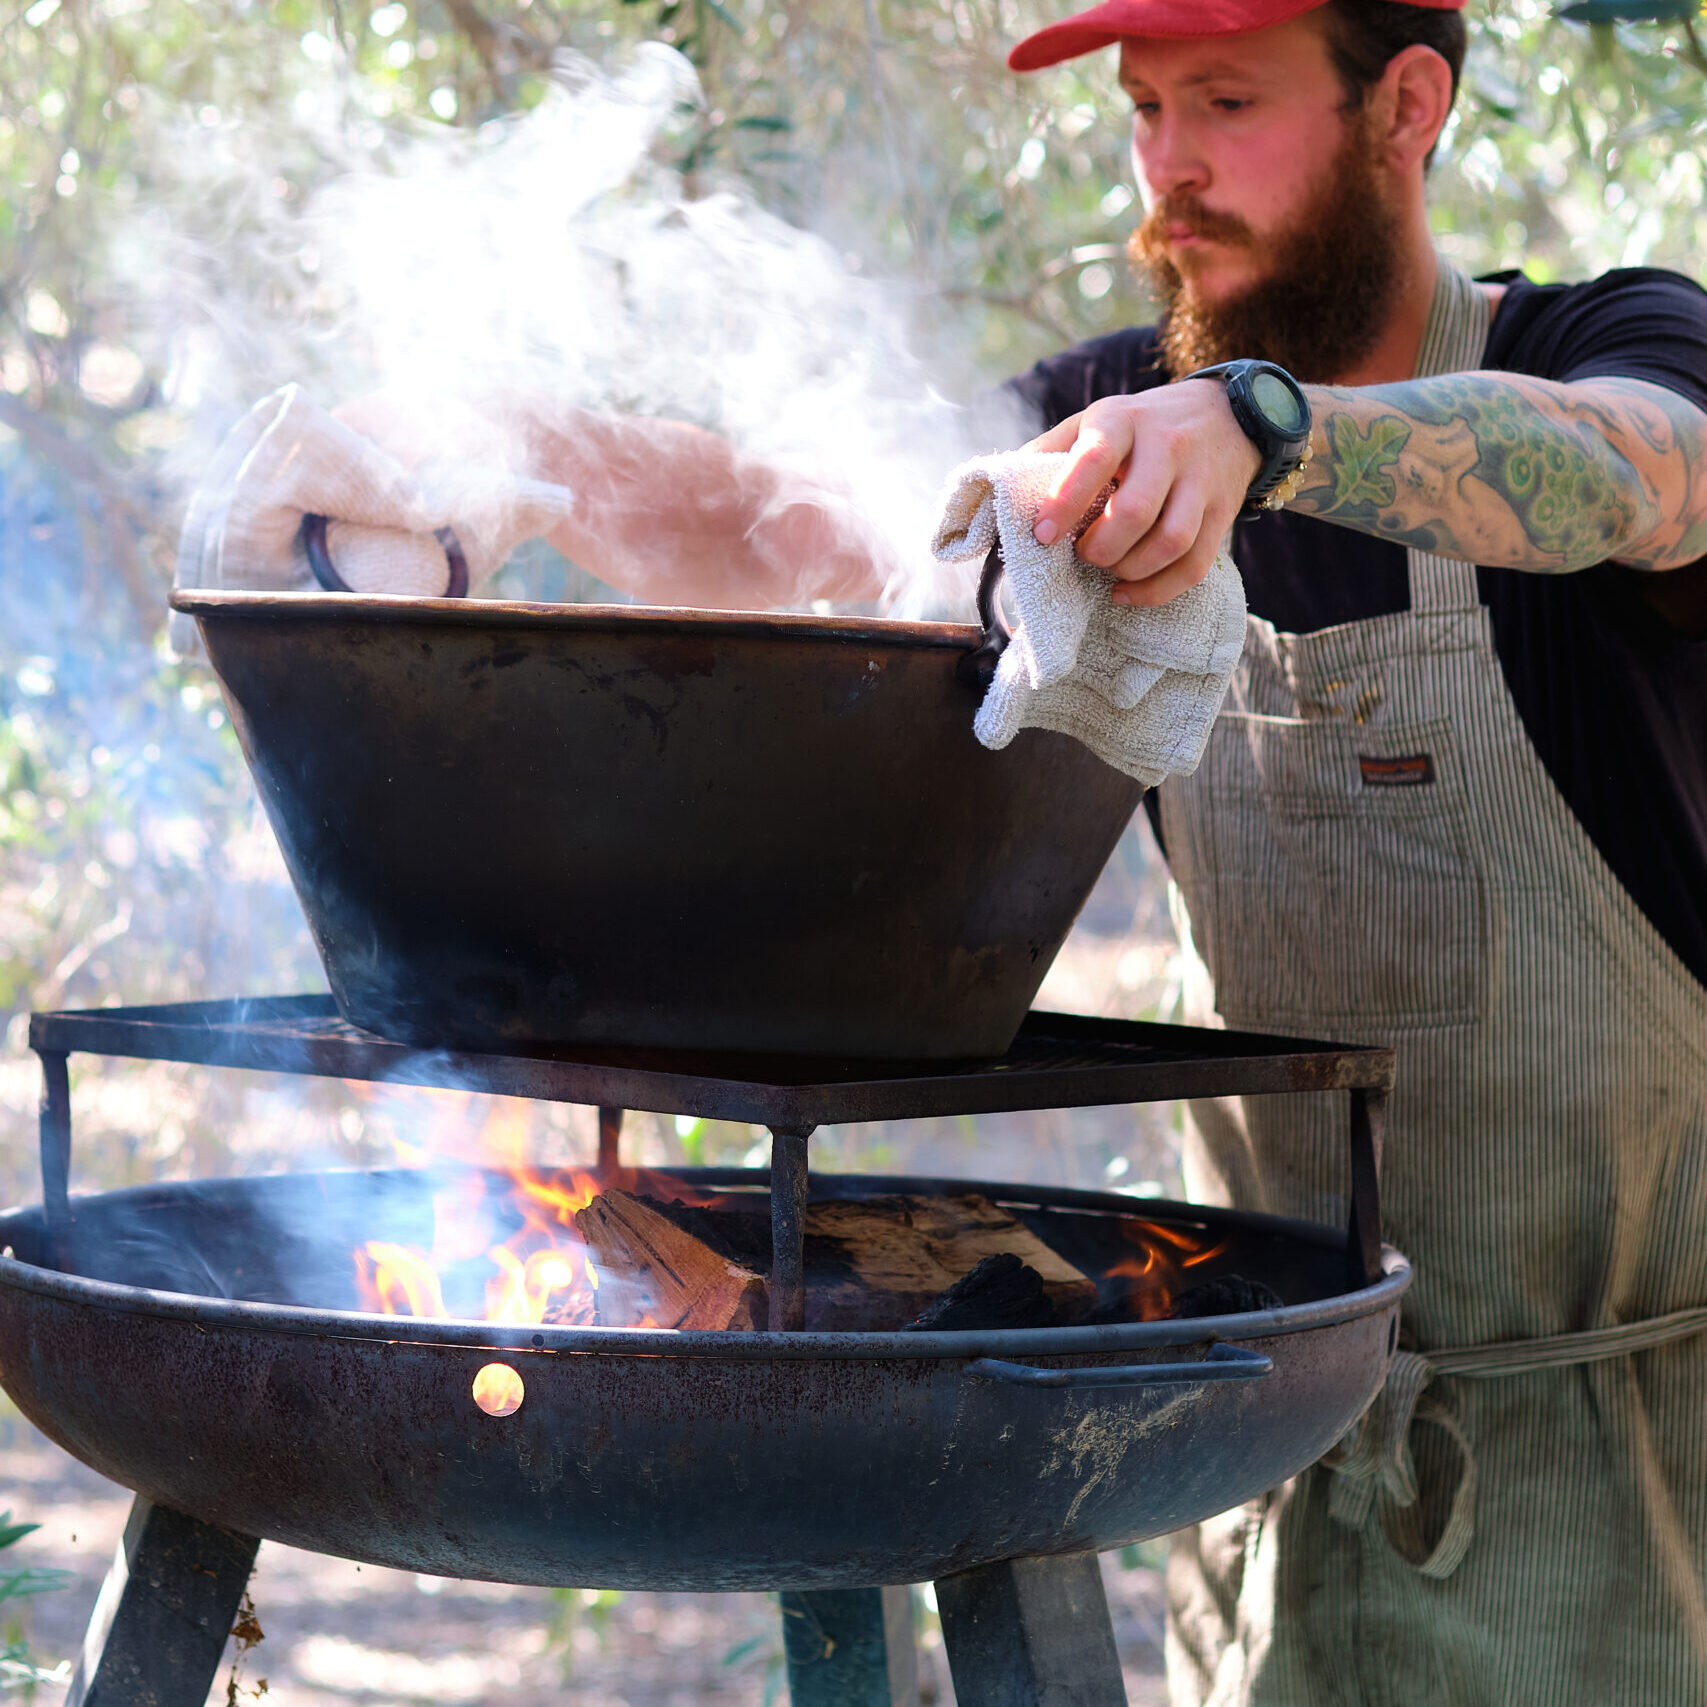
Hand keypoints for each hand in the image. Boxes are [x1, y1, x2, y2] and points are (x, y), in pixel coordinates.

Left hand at [1028, 379, 1261, 605]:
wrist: (1228, 414)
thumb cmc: (1141, 427)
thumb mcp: (1095, 420)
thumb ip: (1050, 450)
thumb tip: (1005, 490)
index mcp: (1123, 421)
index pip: (1094, 461)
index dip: (1064, 503)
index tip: (1042, 535)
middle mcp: (1167, 446)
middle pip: (1135, 512)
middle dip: (1099, 548)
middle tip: (1083, 553)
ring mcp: (1200, 480)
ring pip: (1170, 542)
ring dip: (1130, 570)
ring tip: (1109, 570)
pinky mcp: (1223, 511)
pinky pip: (1193, 565)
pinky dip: (1157, 590)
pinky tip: (1128, 591)